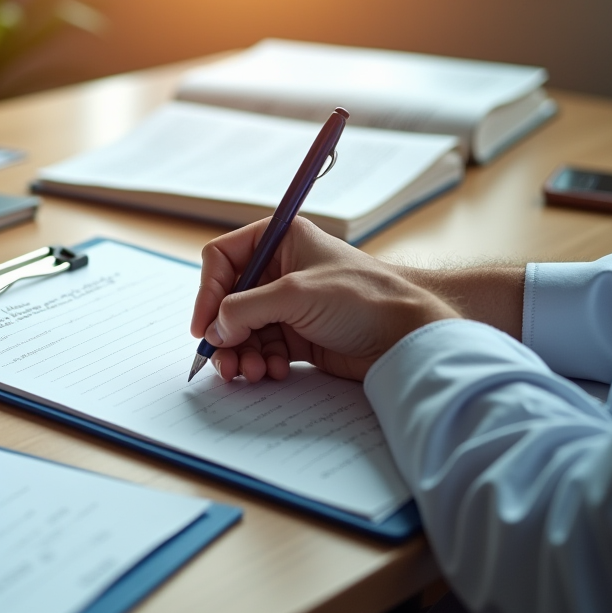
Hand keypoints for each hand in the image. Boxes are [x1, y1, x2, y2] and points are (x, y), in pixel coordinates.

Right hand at [191, 217, 458, 381]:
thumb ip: (245, 309)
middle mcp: (280, 270)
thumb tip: (213, 330)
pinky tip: (274, 372)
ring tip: (251, 372)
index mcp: (280, 240)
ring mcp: (288, 304)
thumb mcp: (296, 293)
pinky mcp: (299, 335)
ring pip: (243, 330)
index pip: (223, 259)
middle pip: (228, 301)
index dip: (208, 292)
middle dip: (224, 333)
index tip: (203, 326)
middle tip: (224, 360)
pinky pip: (263, 349)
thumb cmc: (365, 297)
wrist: (408, 334)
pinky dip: (261, 362)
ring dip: (241, 353)